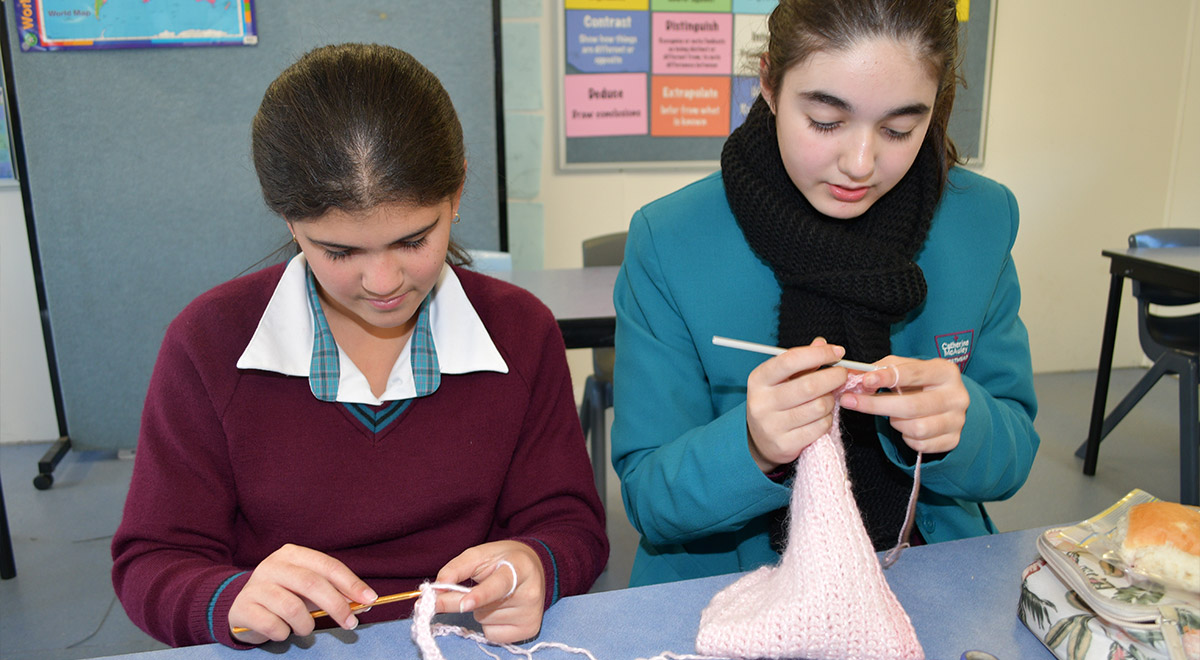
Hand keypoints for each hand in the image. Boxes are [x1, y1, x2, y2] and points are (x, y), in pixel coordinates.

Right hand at [228, 544, 376, 643]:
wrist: (241, 605)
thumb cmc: (284, 595)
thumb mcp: (308, 589)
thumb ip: (334, 592)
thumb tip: (364, 602)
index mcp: (293, 554)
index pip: (328, 565)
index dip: (351, 583)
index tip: (370, 599)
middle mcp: (273, 565)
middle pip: (312, 584)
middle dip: (337, 606)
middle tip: (350, 624)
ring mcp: (255, 585)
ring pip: (292, 608)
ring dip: (306, 625)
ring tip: (304, 628)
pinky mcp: (243, 607)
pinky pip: (273, 626)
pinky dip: (283, 633)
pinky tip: (282, 630)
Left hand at [433, 540, 544, 643]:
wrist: (533, 568)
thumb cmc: (502, 560)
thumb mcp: (479, 555)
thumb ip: (456, 569)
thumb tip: (436, 590)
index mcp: (520, 567)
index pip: (499, 585)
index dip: (481, 595)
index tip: (464, 604)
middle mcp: (530, 593)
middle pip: (484, 607)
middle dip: (461, 603)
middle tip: (442, 599)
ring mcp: (531, 614)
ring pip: (484, 620)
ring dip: (480, 610)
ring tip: (495, 596)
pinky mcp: (529, 630)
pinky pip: (492, 634)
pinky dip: (489, 624)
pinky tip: (501, 610)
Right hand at [745, 338, 849, 471]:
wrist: (760, 439)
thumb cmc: (776, 401)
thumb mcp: (782, 378)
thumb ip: (802, 361)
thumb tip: (822, 343)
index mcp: (759, 379)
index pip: (790, 360)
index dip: (818, 354)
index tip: (837, 352)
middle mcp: (761, 402)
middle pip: (809, 385)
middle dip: (834, 377)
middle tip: (842, 375)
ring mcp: (772, 425)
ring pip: (819, 407)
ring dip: (831, 400)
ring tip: (828, 398)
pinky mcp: (784, 444)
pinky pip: (820, 427)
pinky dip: (828, 419)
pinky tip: (822, 416)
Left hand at [839, 357, 968, 453]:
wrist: (947, 402)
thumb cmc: (921, 382)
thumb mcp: (906, 368)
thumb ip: (883, 369)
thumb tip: (856, 377)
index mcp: (945, 371)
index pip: (914, 374)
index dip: (887, 378)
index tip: (865, 381)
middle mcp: (956, 396)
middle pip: (912, 406)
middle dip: (876, 405)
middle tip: (850, 402)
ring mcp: (957, 420)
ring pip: (916, 429)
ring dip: (895, 423)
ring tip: (893, 415)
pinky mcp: (953, 440)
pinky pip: (921, 445)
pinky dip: (907, 438)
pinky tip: (906, 427)